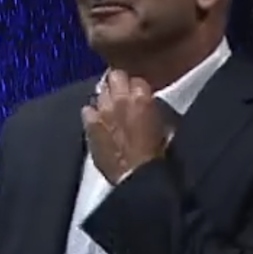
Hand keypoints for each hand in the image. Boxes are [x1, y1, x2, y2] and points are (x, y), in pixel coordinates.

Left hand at [81, 70, 168, 184]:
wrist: (136, 177)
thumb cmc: (157, 155)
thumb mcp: (165, 125)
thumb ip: (153, 108)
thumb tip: (149, 104)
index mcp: (141, 96)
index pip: (136, 78)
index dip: (137, 88)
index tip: (139, 95)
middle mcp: (119, 97)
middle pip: (114, 76)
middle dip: (118, 84)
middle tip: (122, 96)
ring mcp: (101, 110)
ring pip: (99, 92)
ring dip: (105, 99)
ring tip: (110, 110)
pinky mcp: (89, 125)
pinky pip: (87, 110)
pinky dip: (92, 115)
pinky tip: (98, 124)